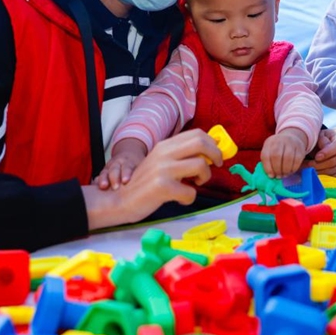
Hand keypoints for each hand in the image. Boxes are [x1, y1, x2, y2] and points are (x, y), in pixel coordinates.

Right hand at [83, 129, 222, 230]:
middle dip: (216, 154)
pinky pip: (191, 192)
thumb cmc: (144, 184)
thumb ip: (179, 156)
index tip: (216, 155)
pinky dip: (189, 198)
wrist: (119, 200)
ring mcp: (163, 169)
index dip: (212, 144)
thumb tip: (209, 153)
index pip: (197, 134)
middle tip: (216, 166)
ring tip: (195, 184)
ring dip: (205, 177)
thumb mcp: (160, 163)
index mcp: (164, 146)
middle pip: (201, 142)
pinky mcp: (162, 187)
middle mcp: (164, 153)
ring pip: (201, 165)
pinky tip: (180, 199)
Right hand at [98, 139, 146, 189]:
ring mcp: (110, 167)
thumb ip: (148, 172)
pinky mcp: (104, 171)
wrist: (128, 153)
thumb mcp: (144, 165)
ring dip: (103, 180)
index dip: (126, 173)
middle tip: (115, 187)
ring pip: (105, 172)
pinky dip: (96, 181)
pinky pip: (99, 176)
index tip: (126, 181)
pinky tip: (94, 186)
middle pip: (114, 170)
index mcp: (129, 161)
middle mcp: (118, 163)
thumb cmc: (138, 164)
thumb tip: (160, 180)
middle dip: (114, 178)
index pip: (128, 167)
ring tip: (103, 187)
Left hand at [261, 128, 307, 177]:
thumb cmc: (278, 149)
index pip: (266, 155)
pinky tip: (291, 171)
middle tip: (278, 176)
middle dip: (277, 169)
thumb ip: (269, 163)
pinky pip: (297, 160)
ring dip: (286, 169)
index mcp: (269, 142)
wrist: (291, 138)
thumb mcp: (270, 152)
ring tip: (284, 174)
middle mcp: (279, 140)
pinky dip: (294, 168)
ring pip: (288, 157)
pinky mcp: (300, 148)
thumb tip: (271, 176)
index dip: (268, 168)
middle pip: (276, 155)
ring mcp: (290, 143)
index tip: (271, 176)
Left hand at [304, 128, 335, 177]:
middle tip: (308, 165)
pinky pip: (335, 176)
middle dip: (319, 164)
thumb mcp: (319, 135)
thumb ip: (321, 140)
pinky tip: (315, 173)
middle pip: (335, 160)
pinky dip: (324, 176)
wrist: (327, 143)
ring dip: (319, 171)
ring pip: (334, 170)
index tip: (316, 157)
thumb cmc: (322, 139)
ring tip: (308, 169)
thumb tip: (323, 149)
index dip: (328, 153)